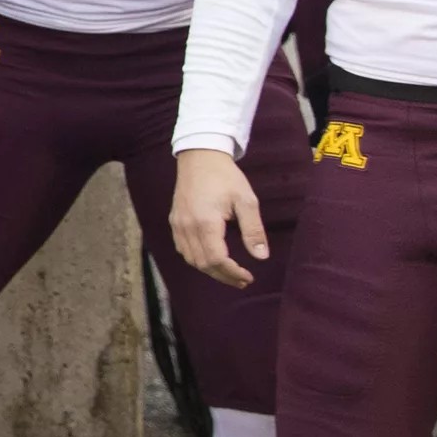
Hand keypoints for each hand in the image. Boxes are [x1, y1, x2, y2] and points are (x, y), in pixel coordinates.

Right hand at [170, 147, 266, 288]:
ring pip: (190, 259)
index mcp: (206, 222)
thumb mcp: (246, 200)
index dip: (232, 273)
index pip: (216, 259)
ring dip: (210, 270)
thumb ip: (253, 230)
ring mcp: (178, 224)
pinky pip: (183, 249)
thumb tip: (261, 257)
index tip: (248, 277)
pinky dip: (197, 259)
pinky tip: (211, 258)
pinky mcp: (174, 221)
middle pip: (202, 263)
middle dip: (223, 276)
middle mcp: (187, 226)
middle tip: (242, 280)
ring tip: (229, 272)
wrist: (200, 157)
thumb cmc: (225, 177)